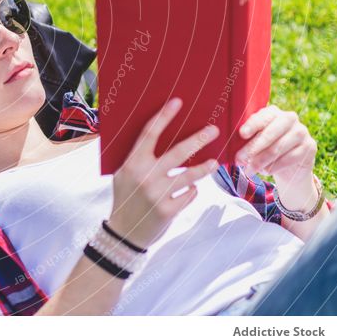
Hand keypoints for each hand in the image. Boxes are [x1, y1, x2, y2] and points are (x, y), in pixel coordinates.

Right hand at [109, 97, 220, 248]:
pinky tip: (190, 189)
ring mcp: (157, 194)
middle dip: (198, 139)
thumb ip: (138, 159)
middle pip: (177, 152)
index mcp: (132, 163)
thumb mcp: (124, 175)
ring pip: (189, 175)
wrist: (123, 233)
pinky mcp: (168, 210)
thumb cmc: (125, 198)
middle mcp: (145, 176)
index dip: (164, 117)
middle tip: (213, 130)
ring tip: (213, 163)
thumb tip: (159, 138)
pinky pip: (189, 195)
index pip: (150, 134)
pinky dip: (192, 191)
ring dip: (204, 168)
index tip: (178, 102)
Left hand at [235, 104, 316, 186]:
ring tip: (249, 170)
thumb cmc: (265, 150)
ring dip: (260, 161)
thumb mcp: (255, 142)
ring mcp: (301, 131)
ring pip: (278, 148)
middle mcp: (289, 118)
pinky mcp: (310, 146)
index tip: (242, 134)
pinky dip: (274, 166)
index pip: (263, 116)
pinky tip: (265, 171)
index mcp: (273, 112)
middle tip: (239, 160)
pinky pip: (289, 158)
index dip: (252, 125)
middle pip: (270, 133)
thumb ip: (247, 141)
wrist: (289, 166)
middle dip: (252, 148)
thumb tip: (234, 150)